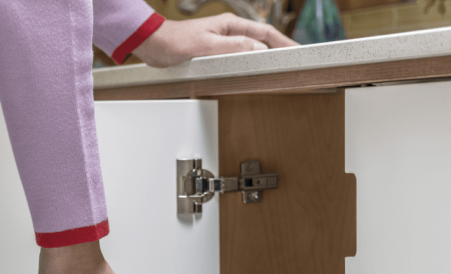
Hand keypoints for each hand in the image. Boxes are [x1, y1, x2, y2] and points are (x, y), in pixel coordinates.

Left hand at [133, 15, 296, 67]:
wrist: (155, 46)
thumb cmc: (176, 42)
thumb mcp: (207, 46)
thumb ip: (233, 47)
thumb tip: (257, 50)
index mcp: (230, 25)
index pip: (263, 33)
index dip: (282, 42)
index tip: (296, 50)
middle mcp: (228, 32)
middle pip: (260, 40)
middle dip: (278, 49)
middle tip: (294, 59)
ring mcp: (221, 42)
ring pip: (250, 49)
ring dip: (264, 57)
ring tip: (279, 66)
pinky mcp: (213, 53)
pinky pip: (237, 58)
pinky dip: (248, 63)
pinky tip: (251, 71)